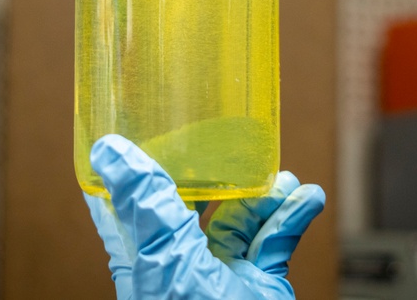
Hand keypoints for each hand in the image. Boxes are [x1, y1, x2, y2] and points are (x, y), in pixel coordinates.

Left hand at [84, 134, 324, 299]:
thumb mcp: (166, 263)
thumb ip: (147, 208)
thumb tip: (111, 153)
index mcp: (145, 262)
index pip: (125, 208)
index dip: (127, 171)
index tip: (132, 132)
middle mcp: (182, 266)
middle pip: (192, 206)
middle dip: (215, 174)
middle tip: (226, 143)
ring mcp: (223, 276)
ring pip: (243, 220)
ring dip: (266, 194)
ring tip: (282, 177)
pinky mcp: (261, 287)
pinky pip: (277, 243)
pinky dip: (294, 217)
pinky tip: (306, 197)